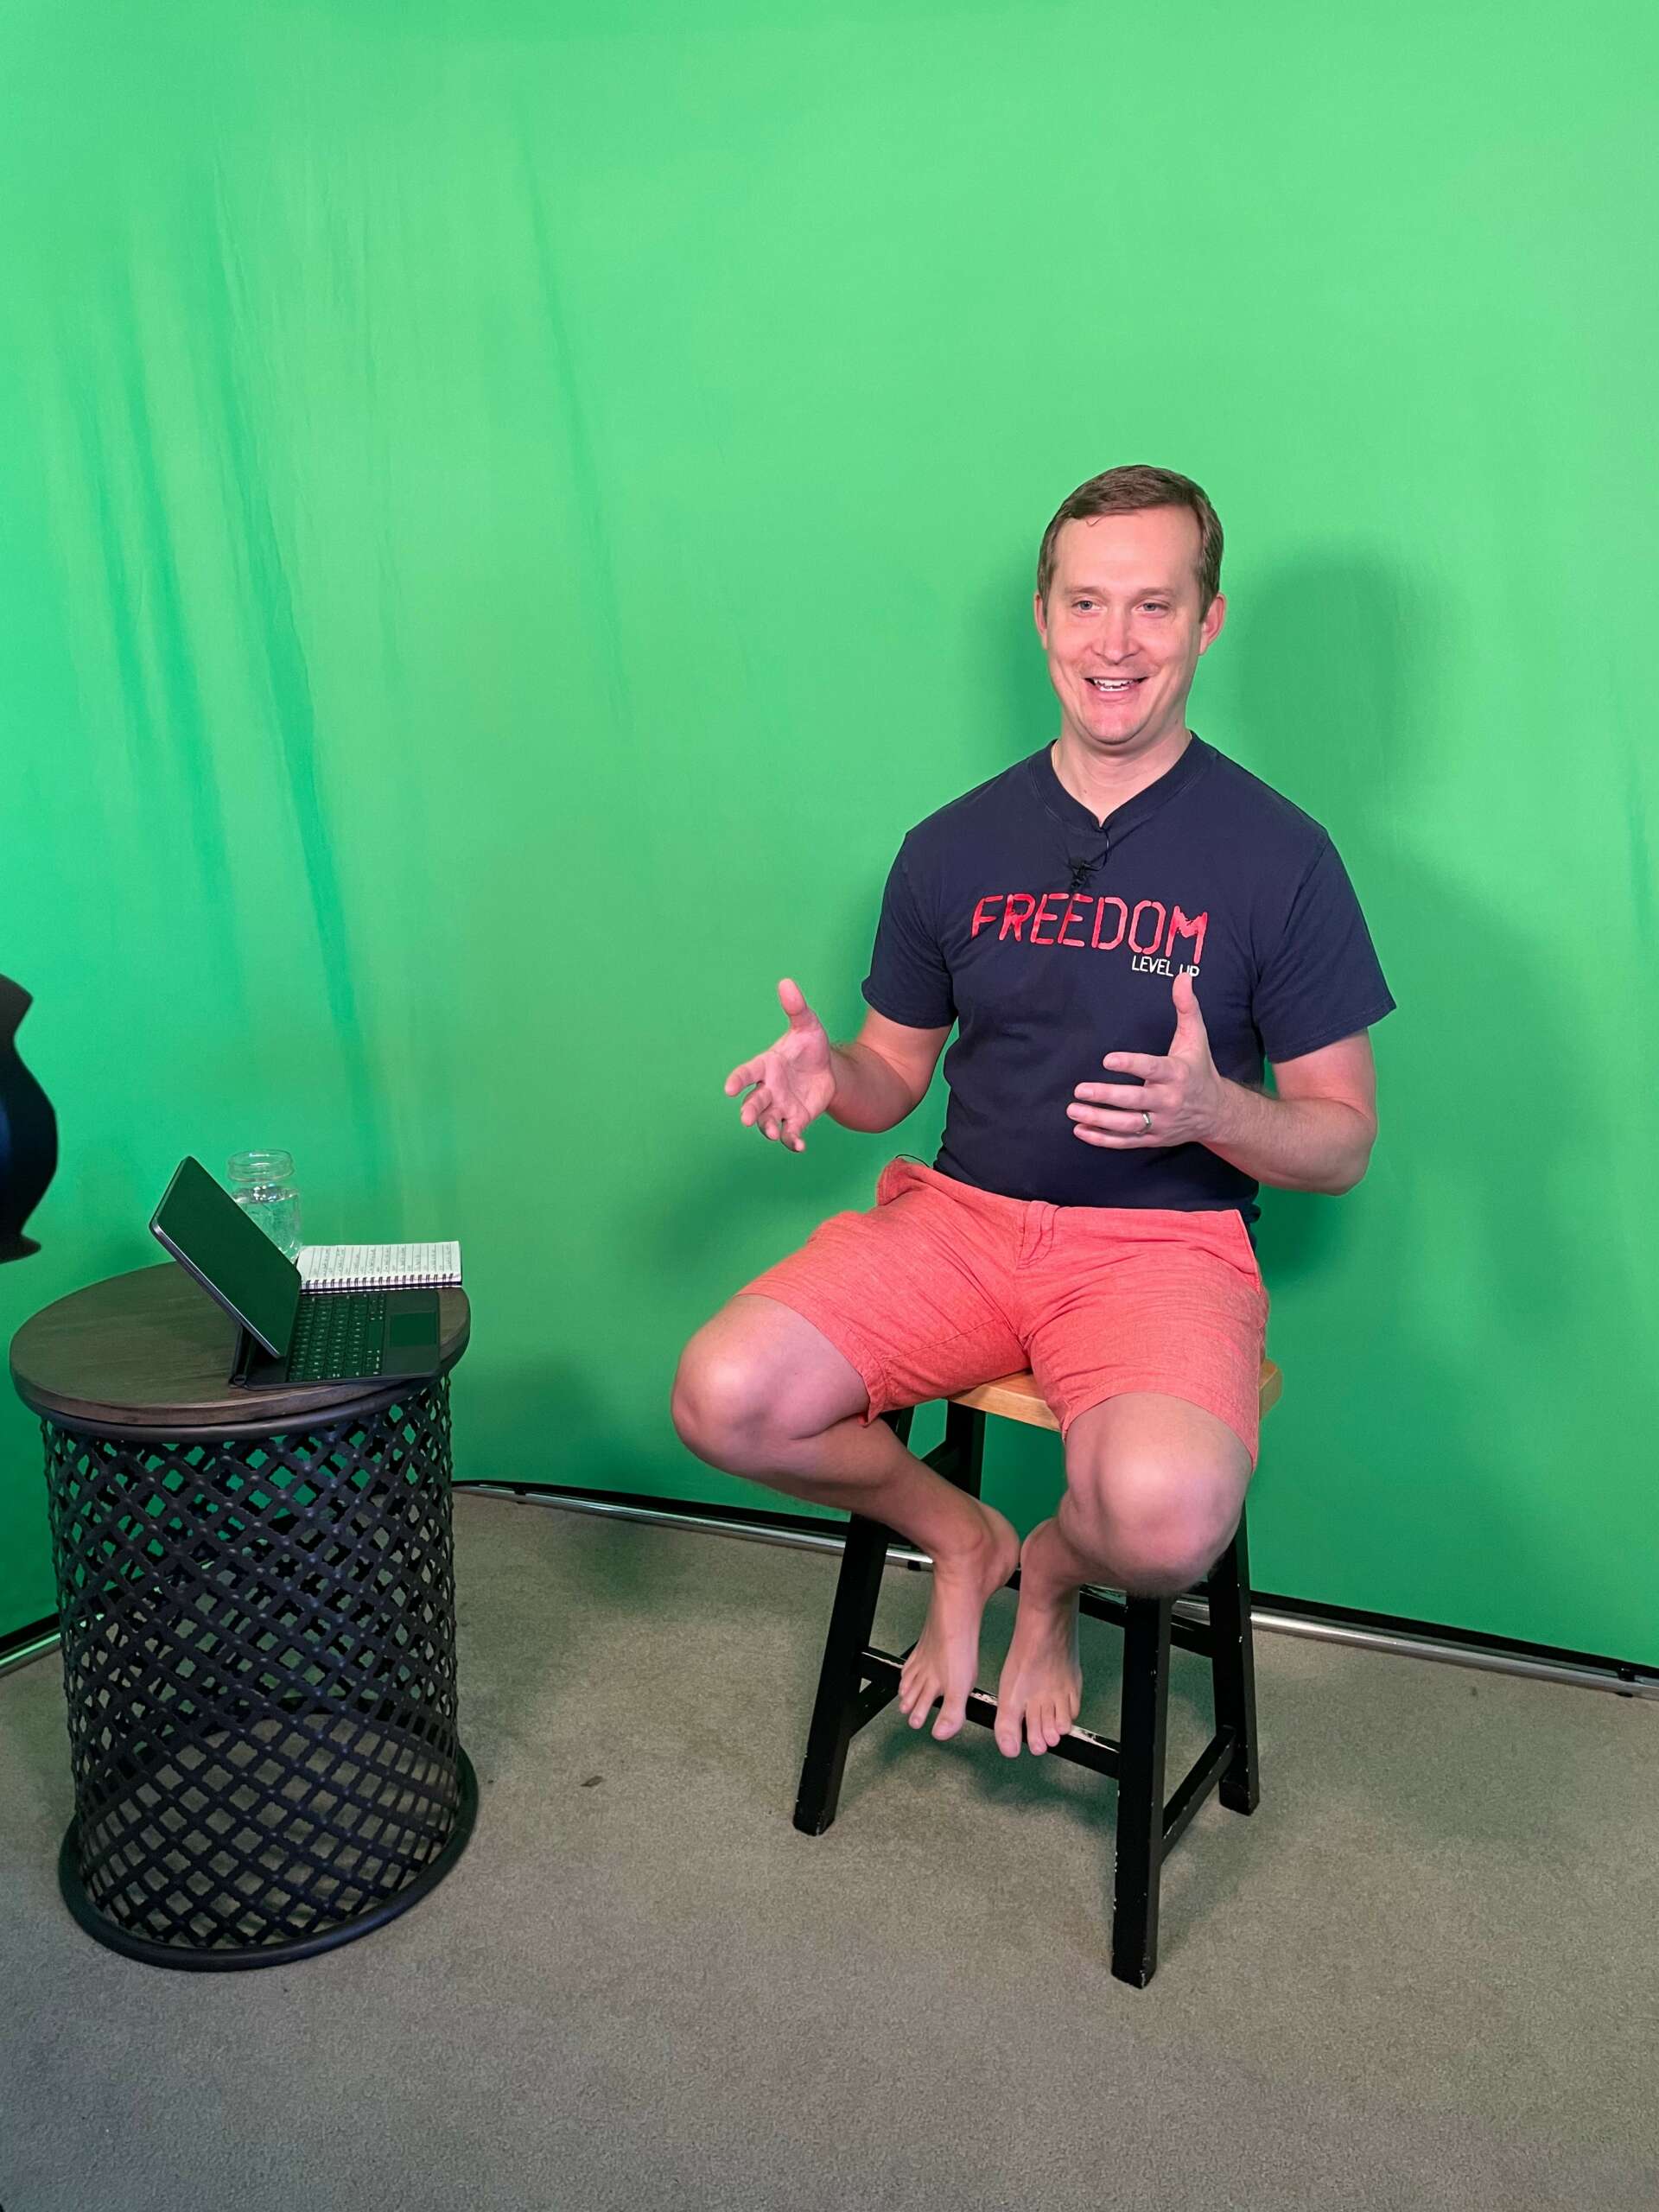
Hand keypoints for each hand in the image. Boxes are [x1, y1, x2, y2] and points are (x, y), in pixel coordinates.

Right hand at [724, 979, 836, 1152]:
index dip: (737, 1080)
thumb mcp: (808, 1026)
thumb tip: (786, 982)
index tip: (730, 1088)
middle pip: (754, 1102)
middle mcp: (768, 1089)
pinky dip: (792, 1142)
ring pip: (767, 1121)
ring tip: (775, 1134)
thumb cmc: (810, 1047)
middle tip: (746, 1119)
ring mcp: (780, 1107)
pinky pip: (790, 1133)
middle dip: (749, 1110)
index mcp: (766, 1066)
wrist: (828, 1070)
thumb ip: (796, 1008)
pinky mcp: (795, 1119)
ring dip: (768, 1129)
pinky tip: (800, 1146)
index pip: (747, 1073)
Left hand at [1068, 971, 1227, 1148]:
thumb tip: (1182, 976)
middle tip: (1080, 1089)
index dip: (1131, 1064)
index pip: (1153, 1068)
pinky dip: (1103, 1140)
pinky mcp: (1153, 1138)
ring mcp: (1160, 1123)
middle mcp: (1169, 1100)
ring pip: (1128, 1125)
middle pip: (1136, 1101)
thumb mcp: (1196, 1037)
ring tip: (1073, 1110)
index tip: (1107, 1060)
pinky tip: (1081, 1131)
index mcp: (1177, 1074)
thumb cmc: (1198, 1069)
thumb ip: (1186, 1007)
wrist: (1216, 1113)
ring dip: (1099, 1120)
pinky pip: (1126, 1142)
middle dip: (1107, 1096)